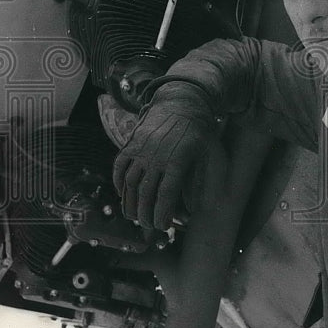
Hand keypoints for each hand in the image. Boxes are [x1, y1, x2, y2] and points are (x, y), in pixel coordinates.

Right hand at [112, 99, 214, 230]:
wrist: (184, 101)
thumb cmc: (199, 132)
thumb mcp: (209, 155)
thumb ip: (202, 183)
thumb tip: (193, 210)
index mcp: (178, 160)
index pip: (166, 195)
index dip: (162, 213)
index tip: (161, 225)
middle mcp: (157, 155)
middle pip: (146, 193)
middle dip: (145, 214)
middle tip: (148, 226)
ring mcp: (142, 148)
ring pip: (130, 182)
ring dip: (130, 202)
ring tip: (133, 216)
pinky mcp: (133, 142)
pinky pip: (120, 165)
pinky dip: (118, 181)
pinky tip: (122, 194)